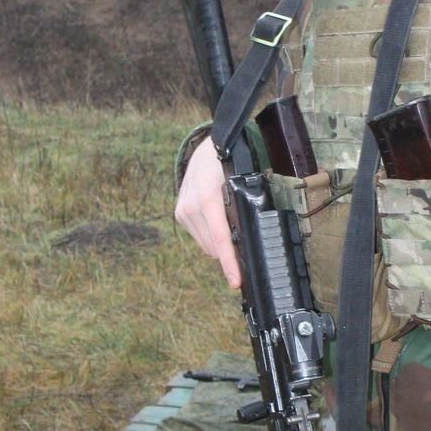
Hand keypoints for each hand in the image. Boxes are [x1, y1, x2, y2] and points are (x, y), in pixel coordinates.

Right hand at [173, 138, 240, 288]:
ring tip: (231, 227)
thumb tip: (250, 237)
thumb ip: (243, 209)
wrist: (207, 149)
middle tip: (246, 248)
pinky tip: (218, 222)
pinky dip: (211, 236)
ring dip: (219, 244)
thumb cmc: (228, 164)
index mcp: (209, 199)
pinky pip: (199, 237)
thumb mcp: (241, 183)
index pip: (220, 239)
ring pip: (206, 246)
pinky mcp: (179, 213)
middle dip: (230, 253)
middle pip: (214, 247)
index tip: (235, 281)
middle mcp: (192, 206)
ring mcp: (183, 211)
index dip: (229, 263)